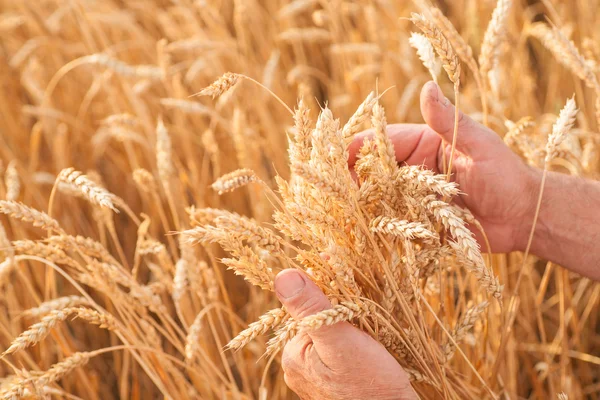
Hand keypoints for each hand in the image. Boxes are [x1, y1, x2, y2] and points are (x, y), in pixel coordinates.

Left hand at [275, 269, 415, 399]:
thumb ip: (311, 309)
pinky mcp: (336, 382)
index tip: (344, 269)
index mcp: (294, 354)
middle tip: (364, 297)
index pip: (307, 308)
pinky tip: (371, 341)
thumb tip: (283, 276)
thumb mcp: (340, 340)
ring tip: (372, 323)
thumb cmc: (370, 386)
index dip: (327, 287)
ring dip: (350, 321)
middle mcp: (300, 367)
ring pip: (331, 333)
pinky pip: (341, 350)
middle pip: (318, 320)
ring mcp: (317, 376)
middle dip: (340, 305)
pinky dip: (355, 339)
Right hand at [349, 81, 539, 252]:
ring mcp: (410, 198)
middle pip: (370, 172)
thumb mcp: (479, 145)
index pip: (380, 142)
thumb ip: (449, 121)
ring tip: (338, 219)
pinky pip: (389, 227)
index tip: (338, 161)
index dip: (357, 150)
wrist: (523, 217)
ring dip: (357, 207)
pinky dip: (373, 232)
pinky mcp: (415, 224)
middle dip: (350, 181)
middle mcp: (410, 170)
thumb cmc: (505, 175)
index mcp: (421, 144)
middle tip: (334, 195)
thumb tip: (428, 86)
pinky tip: (354, 240)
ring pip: (375, 200)